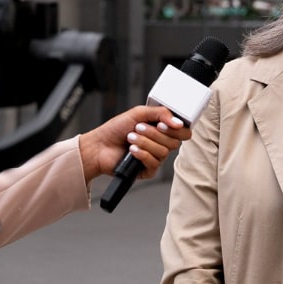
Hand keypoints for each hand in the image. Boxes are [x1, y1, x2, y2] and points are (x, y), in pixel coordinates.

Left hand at [77, 105, 192, 183]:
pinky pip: (154, 163)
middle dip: (154, 134)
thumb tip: (178, 122)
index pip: (183, 132)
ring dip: (145, 143)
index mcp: (162, 130)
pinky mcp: (147, 170)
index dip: (176, 129)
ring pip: (163, 152)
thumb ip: (160, 113)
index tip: (162, 124)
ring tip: (130, 138)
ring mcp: (155, 158)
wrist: (99, 146)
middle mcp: (161, 144)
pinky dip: (142, 154)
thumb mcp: (139, 113)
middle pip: (174, 142)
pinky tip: (131, 151)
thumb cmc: (116, 129)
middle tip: (139, 128)